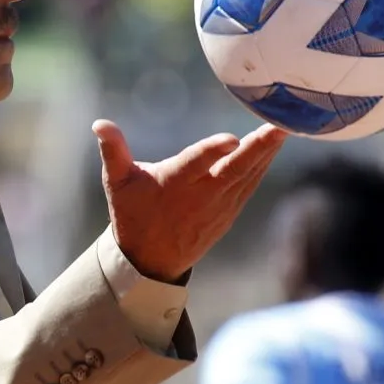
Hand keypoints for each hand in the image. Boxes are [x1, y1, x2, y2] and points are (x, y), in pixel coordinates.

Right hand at [92, 119, 286, 282]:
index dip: (212, 151)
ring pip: (247, 177)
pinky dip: (262, 167)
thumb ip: (113, 150)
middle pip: (233, 170)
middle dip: (258, 149)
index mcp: (173, 183)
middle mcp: (200, 196)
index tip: (232, 138)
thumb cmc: (132, 212)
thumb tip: (99, 123)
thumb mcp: (117, 182)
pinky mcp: (228, 213)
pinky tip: (273, 149)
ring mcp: (218, 207)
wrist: (150, 260)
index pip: (195, 164)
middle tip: (280, 127)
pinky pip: (248, 187)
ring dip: (267, 154)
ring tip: (283, 130)